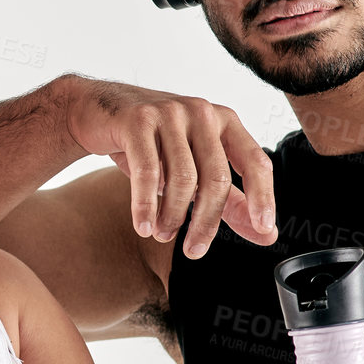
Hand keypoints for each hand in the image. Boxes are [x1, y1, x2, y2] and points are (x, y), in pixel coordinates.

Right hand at [61, 75, 276, 256]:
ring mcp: (170, 113)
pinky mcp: (138, 120)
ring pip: (183, 178)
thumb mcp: (196, 171)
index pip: (255, 161)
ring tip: (162, 234)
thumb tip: (266, 234)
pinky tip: (143, 226)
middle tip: (193, 250)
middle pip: (216, 178)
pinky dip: (146, 205)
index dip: (263, 196)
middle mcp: (202, 113)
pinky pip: (147, 172)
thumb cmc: (154, 144)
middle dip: (205, 223)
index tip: (264, 227)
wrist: (98, 113)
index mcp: (226, 122)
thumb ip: (231, 202)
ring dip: (173, 216)